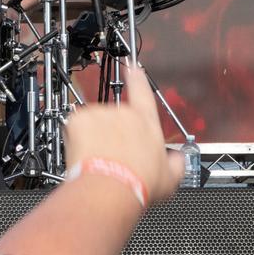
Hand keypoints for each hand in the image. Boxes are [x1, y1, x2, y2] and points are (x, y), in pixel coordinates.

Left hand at [64, 66, 183, 205]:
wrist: (108, 187)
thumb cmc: (137, 184)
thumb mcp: (169, 177)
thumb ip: (176, 161)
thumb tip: (177, 158)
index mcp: (146, 121)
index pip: (142, 92)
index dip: (136, 77)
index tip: (131, 66)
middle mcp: (123, 112)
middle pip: (113, 116)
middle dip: (110, 132)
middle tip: (111, 155)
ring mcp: (100, 113)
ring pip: (93, 122)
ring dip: (93, 136)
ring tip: (100, 159)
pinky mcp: (79, 119)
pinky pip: (76, 125)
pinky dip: (77, 138)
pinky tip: (87, 154)